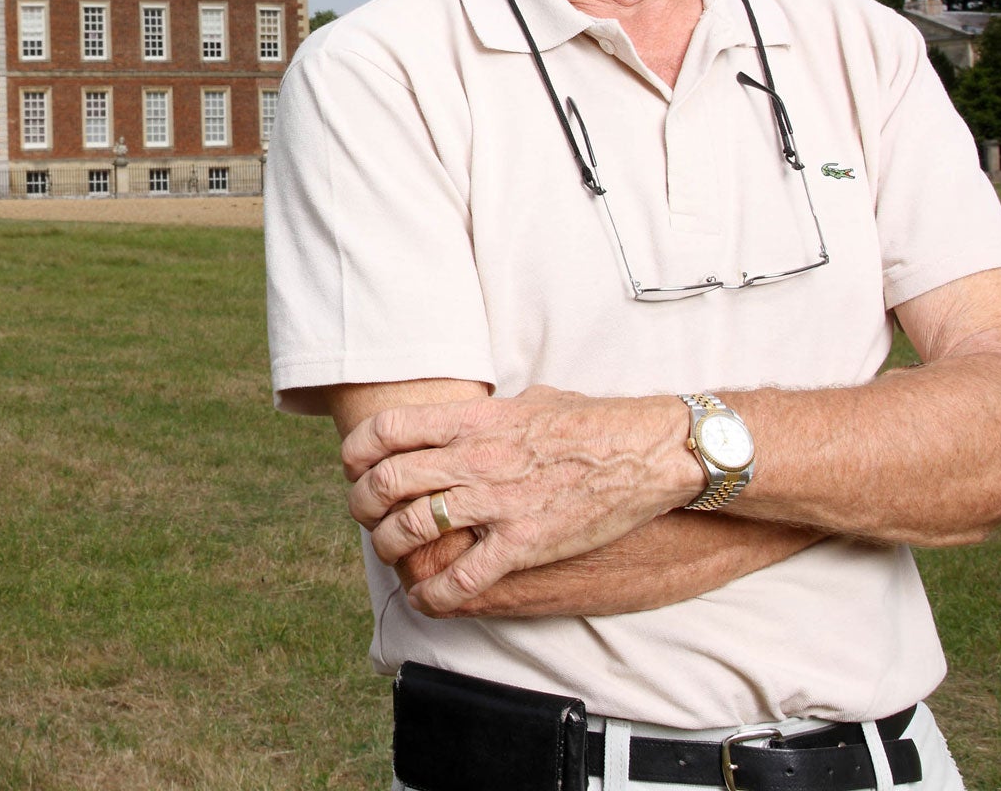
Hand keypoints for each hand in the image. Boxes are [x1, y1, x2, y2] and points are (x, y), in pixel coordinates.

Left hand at [342, 385, 699, 612]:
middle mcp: (473, 459)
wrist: (646, 450)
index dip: (356, 452)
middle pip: (386, 482)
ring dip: (389, 548)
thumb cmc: (590, 421)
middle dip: (361, 504)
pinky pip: (462, 578)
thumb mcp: (527, 399)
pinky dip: (435, 596)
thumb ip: (486, 412)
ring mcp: (496, 502)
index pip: (386, 431)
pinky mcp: (524, 543)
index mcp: (471, 420)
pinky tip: (428, 601)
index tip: (353, 468)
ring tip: (392, 556)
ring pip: (410, 529)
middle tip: (364, 516)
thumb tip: (464, 416)